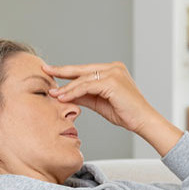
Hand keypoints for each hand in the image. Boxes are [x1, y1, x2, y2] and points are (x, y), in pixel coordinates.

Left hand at [43, 62, 182, 152]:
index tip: (52, 73)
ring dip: (66, 88)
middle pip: (82, 70)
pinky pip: (87, 86)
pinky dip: (74, 92)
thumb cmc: (125, 113)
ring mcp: (114, 73)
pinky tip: (63, 97)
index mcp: (112, 70)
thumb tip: (65, 94)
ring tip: (53, 94)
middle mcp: (113, 68)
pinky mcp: (112, 82)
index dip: (68, 72)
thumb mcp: (99, 102)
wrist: (143, 121)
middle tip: (45, 70)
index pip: (85, 70)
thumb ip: (84, 95)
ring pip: (83, 79)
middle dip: (62, 71)